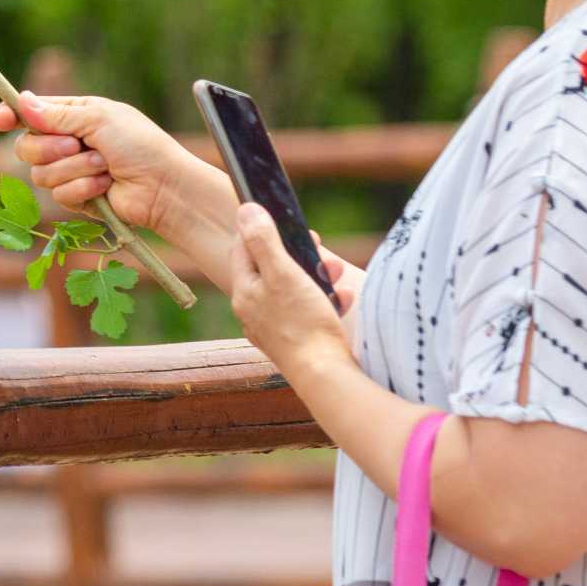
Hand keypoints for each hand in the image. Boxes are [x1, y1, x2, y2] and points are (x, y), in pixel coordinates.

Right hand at [0, 91, 233, 262]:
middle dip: (49, 148)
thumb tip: (21, 102)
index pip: (31, 113)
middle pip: (27, 146)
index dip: (11, 116)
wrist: (164, 188)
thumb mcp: (98, 119)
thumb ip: (57, 115)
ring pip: (40, 174)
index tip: (0, 121)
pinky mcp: (77, 197)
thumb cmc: (140, 145)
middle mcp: (69, 141)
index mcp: (75, 114)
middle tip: (77, 145)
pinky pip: (58, 195)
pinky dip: (82, 189)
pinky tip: (105, 186)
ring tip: (103, 167)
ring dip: (73, 170)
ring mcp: (72, 170)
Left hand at [225, 203, 359, 376]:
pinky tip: (344, 298)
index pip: (242, 250)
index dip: (261, 230)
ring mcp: (274, 328)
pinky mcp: (296, 341)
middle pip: (272, 269)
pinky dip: (327, 300)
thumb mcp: (283, 273)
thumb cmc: (302, 323)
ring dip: (317, 276)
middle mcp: (253, 311)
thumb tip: (245, 210)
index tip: (283, 222)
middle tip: (318, 246)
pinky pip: (309, 311)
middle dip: (299, 254)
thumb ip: (263, 241)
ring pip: (294, 289)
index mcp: (244, 293)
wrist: (325, 376)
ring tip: (336, 273)